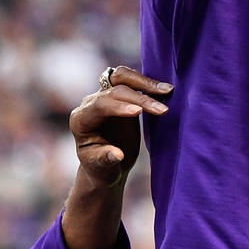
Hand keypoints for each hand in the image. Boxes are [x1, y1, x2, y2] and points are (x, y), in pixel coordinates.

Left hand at [70, 66, 172, 186]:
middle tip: (162, 109)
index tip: (138, 112)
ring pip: (122, 78)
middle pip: (114, 90)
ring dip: (145, 83)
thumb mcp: (101, 169)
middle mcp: (90, 104)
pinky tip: (166, 90)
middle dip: (139, 98)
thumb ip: (105, 160)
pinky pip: (132, 82)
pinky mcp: (120, 96)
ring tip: (168, 90)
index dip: (118, 107)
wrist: (109, 166)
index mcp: (81, 120)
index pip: (99, 105)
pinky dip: (148, 84)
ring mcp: (105, 96)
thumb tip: (117, 155)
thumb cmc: (101, 169)